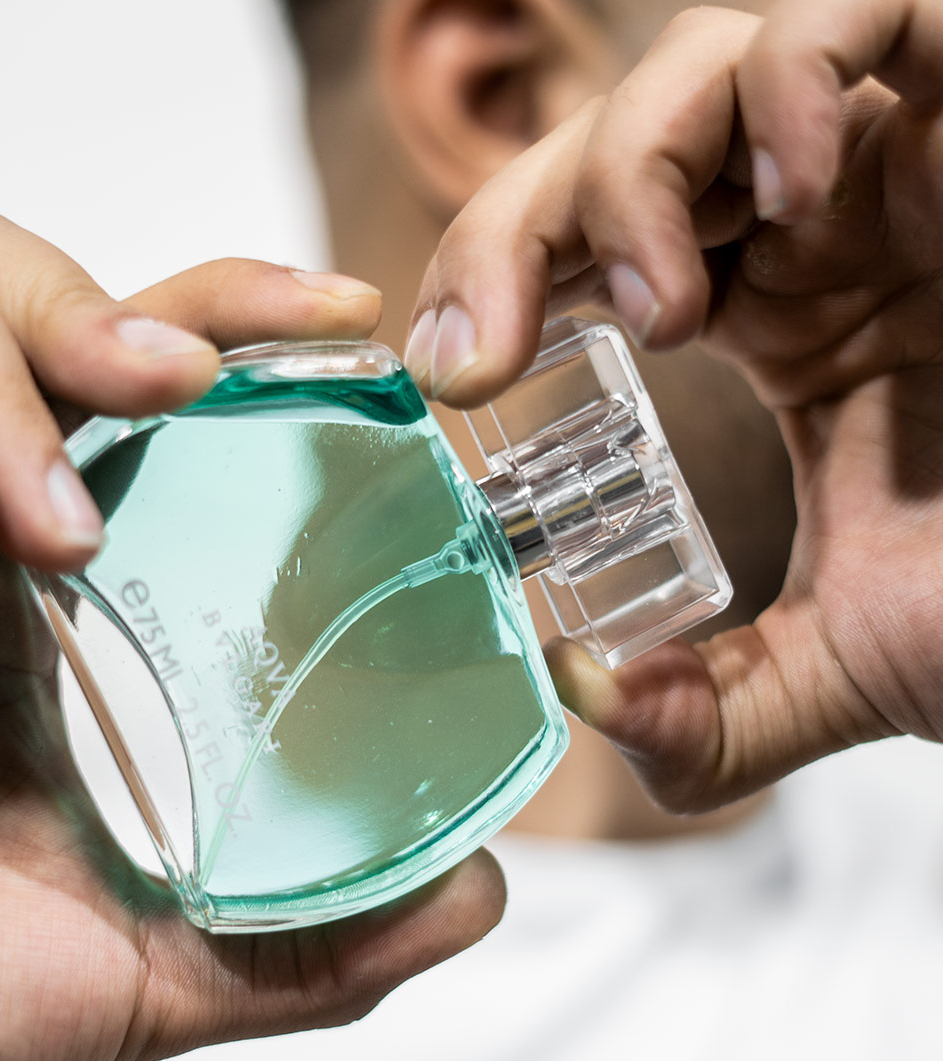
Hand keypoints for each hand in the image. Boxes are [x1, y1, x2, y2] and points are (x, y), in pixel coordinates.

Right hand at [0, 197, 504, 1060]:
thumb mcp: (155, 964)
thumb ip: (314, 937)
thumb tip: (471, 892)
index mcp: (38, 584)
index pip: (124, 363)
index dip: (226, 305)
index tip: (336, 317)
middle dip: (90, 298)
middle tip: (170, 387)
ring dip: (1, 374)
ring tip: (53, 530)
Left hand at [403, 0, 942, 809]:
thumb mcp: (850, 665)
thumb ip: (714, 709)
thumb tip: (590, 701)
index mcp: (763, 317)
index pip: (575, 251)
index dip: (487, 283)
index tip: (445, 371)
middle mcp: (811, 227)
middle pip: (605, 152)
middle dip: (508, 234)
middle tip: (480, 356)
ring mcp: (895, 159)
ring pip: (706, 64)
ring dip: (634, 175)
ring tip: (666, 316)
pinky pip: (868, 12)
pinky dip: (795, 75)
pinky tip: (788, 192)